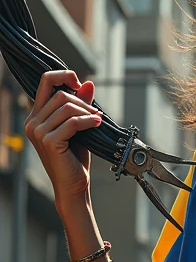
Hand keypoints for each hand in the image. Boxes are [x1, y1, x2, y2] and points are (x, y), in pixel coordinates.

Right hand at [24, 69, 102, 209]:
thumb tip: (88, 83)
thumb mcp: (78, 127)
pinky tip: (97, 124)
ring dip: (87, 112)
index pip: (45, 81)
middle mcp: (32, 122)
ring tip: (97, 120)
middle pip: (60, 94)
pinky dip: (88, 122)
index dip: (64, 76)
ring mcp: (38, 132)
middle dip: (83, 101)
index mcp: (36, 116)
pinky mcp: (49, 141)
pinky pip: (72, 122)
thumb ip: (81, 105)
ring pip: (67, 106)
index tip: (79, 84)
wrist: (74, 186)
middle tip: (95, 113)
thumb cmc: (75, 158)